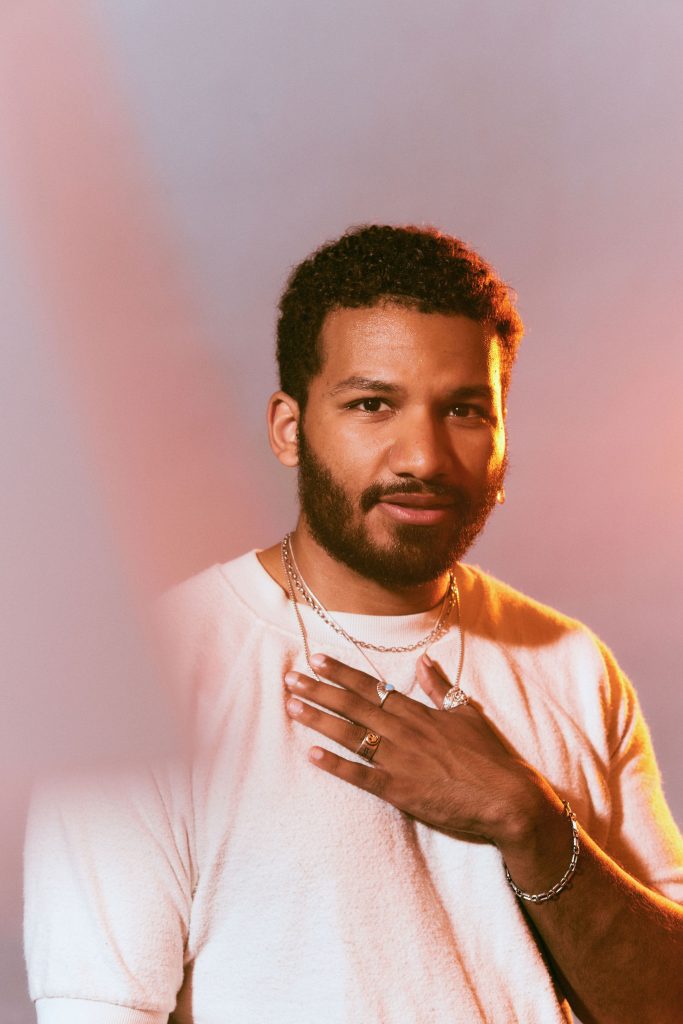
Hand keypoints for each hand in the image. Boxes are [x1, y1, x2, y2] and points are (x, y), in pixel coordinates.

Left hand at [284, 652, 544, 846]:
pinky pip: (361, 775)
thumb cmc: (490, 756)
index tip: (316, 659)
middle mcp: (403, 731)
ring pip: (350, 735)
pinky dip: (335, 764)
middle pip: (353, 706)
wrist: (508, 798)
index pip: (372, 686)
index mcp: (418, 712)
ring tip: (292, 707)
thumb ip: (441, 687)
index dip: (341, 673)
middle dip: (318, 690)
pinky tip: (312, 754)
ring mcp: (400, 760)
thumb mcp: (467, 713)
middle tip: (288, 678)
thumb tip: (424, 660)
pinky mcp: (400, 790)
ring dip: (319, 720)